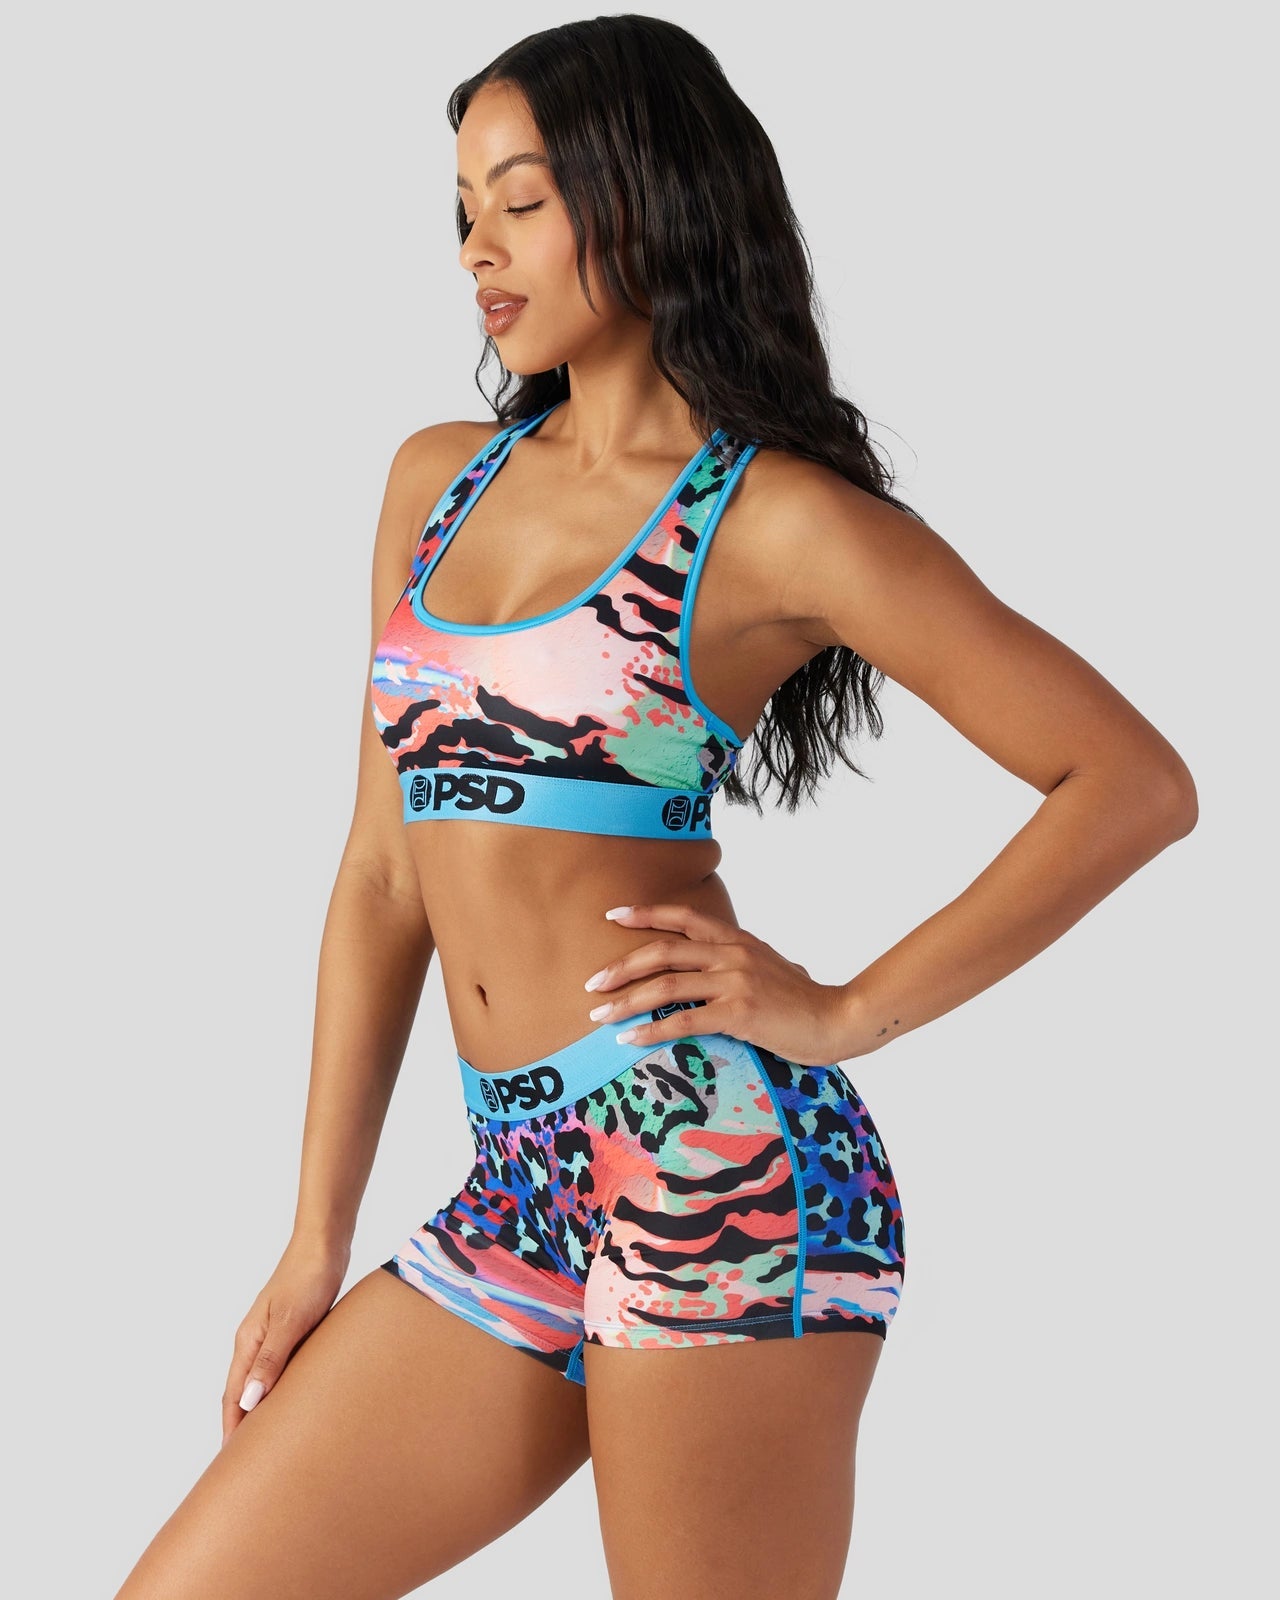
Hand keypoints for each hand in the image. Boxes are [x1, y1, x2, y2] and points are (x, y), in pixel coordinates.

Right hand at [220, 1235, 348, 1447]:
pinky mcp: (293, 1330)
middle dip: (243, 1426)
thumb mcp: (290, 1321)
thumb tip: (247, 1402)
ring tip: (272, 1442)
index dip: (232, 1429)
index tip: (233, 1464)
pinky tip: (296, 1402)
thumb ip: (270, 1360)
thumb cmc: (308, 1278)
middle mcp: (255, 1342)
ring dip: (263, 1410)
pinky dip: (283, 1391)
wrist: (325, 1244)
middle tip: (250, 1463)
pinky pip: (282, 1369)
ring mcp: (274, 1336)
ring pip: (262, 1382)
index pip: (232, 1396)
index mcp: (248, 1342)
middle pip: (243, 1393)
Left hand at [583, 902, 855, 1067]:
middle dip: (621, 966)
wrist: (837, 1019)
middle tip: (592, 983)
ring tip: (599, 1014)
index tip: (612, 916)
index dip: (645, 913)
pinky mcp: (739, 1013)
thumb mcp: (769, 967)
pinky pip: (683, 1020)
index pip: (682, 917)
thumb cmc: (803, 1001)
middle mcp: (732, 953)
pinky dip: (651, 1030)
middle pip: (663, 951)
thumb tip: (715, 973)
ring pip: (665, 985)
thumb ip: (739, 963)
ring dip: (626, 1000)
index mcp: (736, 939)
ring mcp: (735, 981)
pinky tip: (630, 1039)